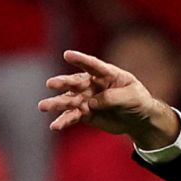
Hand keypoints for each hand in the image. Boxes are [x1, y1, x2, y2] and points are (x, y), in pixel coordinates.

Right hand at [38, 50, 180, 148]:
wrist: (138, 119)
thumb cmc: (137, 101)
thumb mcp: (131, 96)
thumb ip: (112, 97)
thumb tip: (92, 102)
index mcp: (106, 74)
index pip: (93, 65)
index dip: (81, 60)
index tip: (67, 54)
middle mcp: (93, 84)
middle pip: (75, 82)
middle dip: (63, 83)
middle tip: (50, 83)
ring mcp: (87, 99)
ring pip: (69, 100)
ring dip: (56, 103)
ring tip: (43, 106)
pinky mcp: (85, 113)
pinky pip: (72, 117)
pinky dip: (63, 121)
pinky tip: (54, 126)